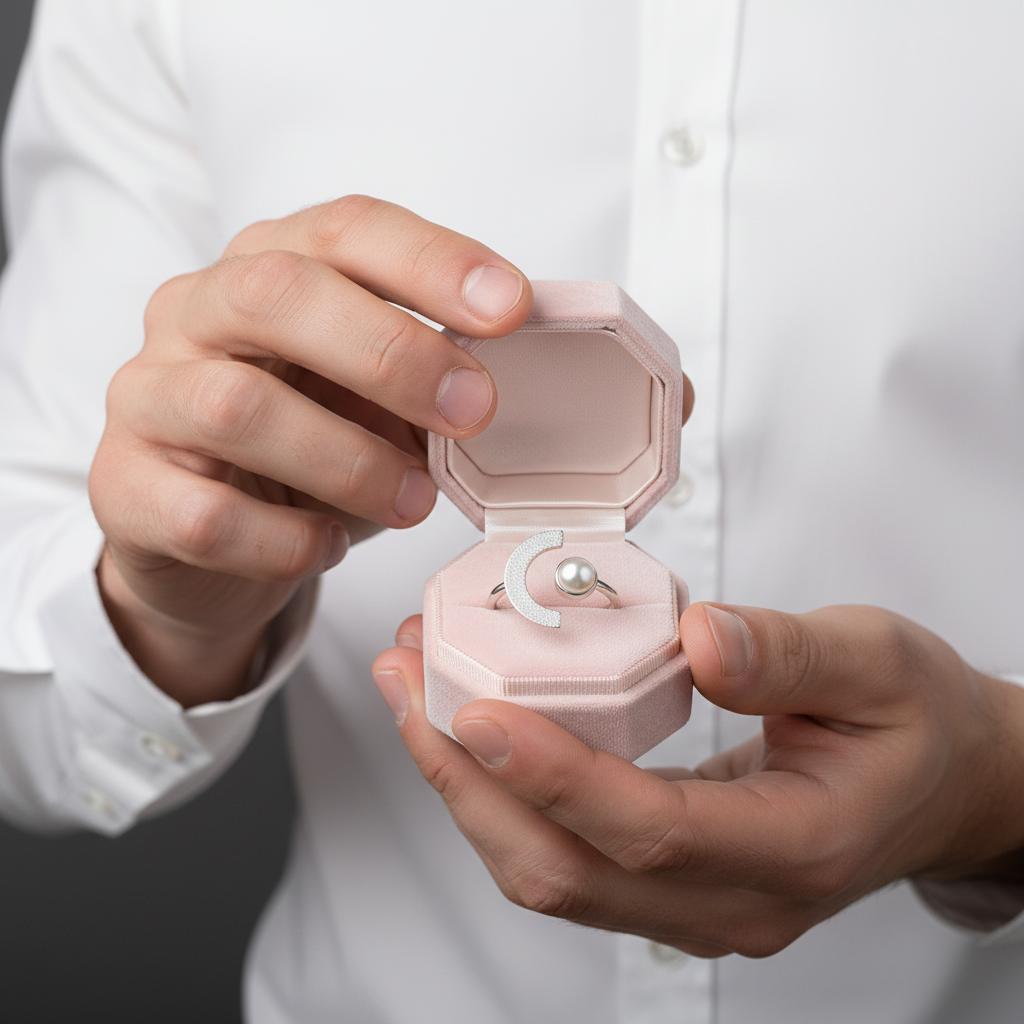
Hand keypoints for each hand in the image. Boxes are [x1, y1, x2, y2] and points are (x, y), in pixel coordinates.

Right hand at [90, 196, 532, 704]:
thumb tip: (504, 379)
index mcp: (264, 269)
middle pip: (275, 294)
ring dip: (349, 461)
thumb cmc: (305, 449)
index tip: (510, 308)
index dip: (430, 261)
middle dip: (390, 353)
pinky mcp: (125, 488)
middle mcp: (192, 314)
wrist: (205, 537)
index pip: (343, 230)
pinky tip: (328, 545)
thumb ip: (424, 376)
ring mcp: (147, 398)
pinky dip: (286, 540)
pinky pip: (205, 514)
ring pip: (235, 407)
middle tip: (472, 410)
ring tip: (414, 501)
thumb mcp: (371, 398)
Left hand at [373, 603, 1023, 957]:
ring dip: (468, 789)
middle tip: (412, 686)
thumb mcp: (877, 661)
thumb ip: (789, 654)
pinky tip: (471, 729)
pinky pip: (564, 855)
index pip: (648, 832)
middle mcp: (734, 900)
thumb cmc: (917, 721)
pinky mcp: (669, 884)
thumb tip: (699, 641)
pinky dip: (502, 796)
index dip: (553, 777)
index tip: (477, 710)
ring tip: (417, 696)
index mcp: (796, 847)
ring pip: (549, 873)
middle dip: (468, 782)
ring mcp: (695, 905)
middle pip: (567, 871)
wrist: (943, 780)